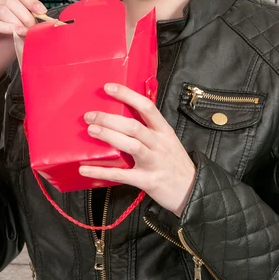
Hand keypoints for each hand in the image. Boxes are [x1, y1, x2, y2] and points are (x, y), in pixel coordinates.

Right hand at [0, 0, 47, 90]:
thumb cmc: (0, 50)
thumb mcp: (18, 25)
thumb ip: (24, 6)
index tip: (42, 11)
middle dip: (25, 13)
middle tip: (34, 27)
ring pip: (1, 9)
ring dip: (19, 21)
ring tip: (26, 32)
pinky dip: (8, 28)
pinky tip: (17, 34)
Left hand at [79, 83, 195, 216]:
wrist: (193, 191)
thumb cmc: (174, 163)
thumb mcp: (167, 141)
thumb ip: (148, 130)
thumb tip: (119, 118)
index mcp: (163, 130)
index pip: (146, 107)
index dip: (127, 95)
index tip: (108, 87)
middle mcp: (159, 143)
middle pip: (133, 126)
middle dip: (110, 119)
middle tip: (90, 115)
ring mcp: (154, 162)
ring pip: (131, 145)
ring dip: (109, 136)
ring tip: (91, 130)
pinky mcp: (148, 181)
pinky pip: (122, 175)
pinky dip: (102, 172)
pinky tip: (85, 169)